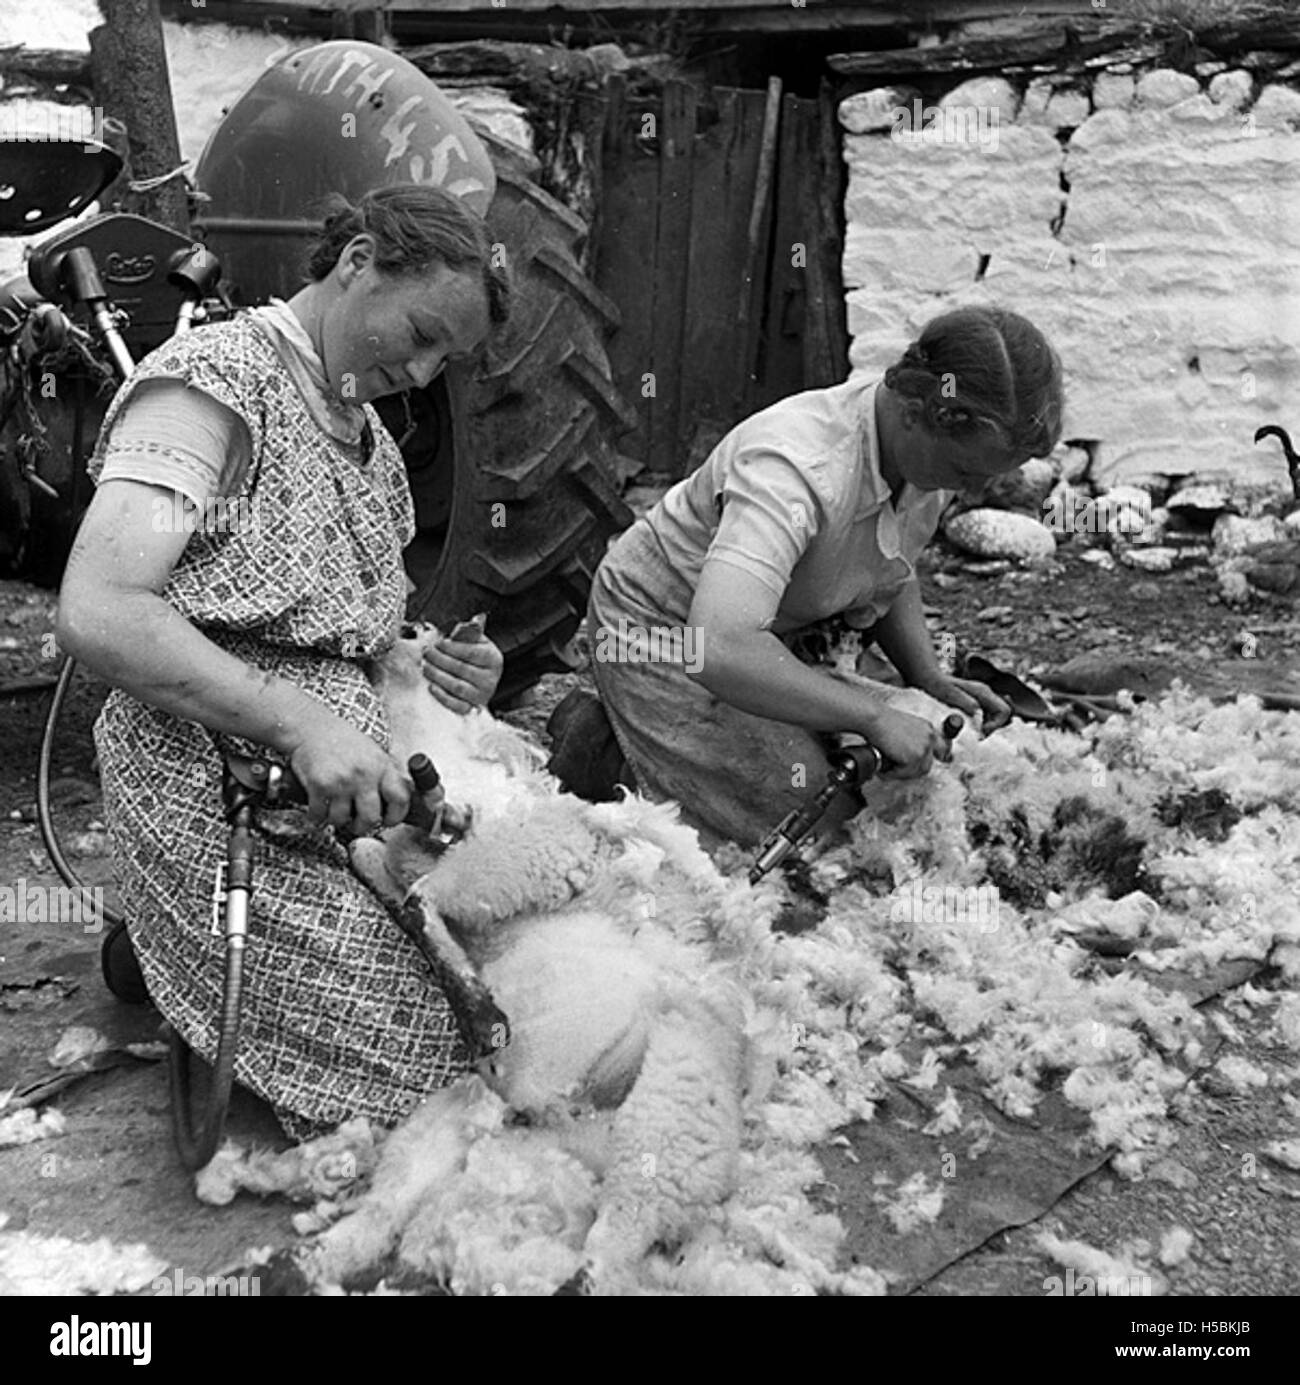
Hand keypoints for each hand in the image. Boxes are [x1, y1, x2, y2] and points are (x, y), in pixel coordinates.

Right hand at [284, 709, 410, 834]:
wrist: (310, 728)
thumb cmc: (341, 740)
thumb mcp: (373, 753)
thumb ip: (384, 775)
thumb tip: (396, 800)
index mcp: (381, 766)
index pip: (400, 798)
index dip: (396, 815)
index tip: (388, 820)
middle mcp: (363, 775)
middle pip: (371, 818)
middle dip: (363, 825)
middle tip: (357, 822)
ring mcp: (341, 781)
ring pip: (342, 820)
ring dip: (337, 819)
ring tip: (336, 808)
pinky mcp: (318, 786)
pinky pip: (319, 815)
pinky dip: (317, 815)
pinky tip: (319, 806)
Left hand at [422, 633, 503, 713]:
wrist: (479, 677)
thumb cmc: (474, 655)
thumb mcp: (475, 641)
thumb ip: (471, 631)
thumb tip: (478, 619)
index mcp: (493, 658)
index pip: (470, 652)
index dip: (451, 647)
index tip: (437, 643)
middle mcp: (490, 678)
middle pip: (461, 669)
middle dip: (439, 659)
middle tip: (426, 653)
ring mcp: (481, 695)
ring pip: (457, 686)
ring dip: (437, 676)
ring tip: (425, 666)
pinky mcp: (472, 708)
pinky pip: (457, 705)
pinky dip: (442, 697)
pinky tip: (431, 687)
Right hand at [863, 708, 951, 779]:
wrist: (874, 718)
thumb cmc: (881, 720)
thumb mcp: (903, 726)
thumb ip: (911, 739)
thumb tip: (906, 755)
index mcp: (927, 729)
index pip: (941, 747)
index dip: (940, 757)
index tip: (939, 762)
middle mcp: (929, 738)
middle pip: (928, 764)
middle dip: (913, 770)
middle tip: (899, 771)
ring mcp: (923, 748)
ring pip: (916, 771)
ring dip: (901, 773)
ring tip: (887, 769)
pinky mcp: (914, 757)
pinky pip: (904, 773)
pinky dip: (892, 774)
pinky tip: (884, 769)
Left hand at [913, 672, 1011, 730]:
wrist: (927, 678)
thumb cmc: (936, 686)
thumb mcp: (949, 695)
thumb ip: (966, 702)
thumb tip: (979, 713)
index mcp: (982, 691)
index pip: (1004, 711)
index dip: (995, 725)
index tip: (979, 732)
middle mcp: (985, 694)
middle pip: (1002, 715)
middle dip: (991, 727)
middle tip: (975, 735)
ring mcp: (981, 698)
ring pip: (994, 717)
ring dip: (985, 727)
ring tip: (969, 731)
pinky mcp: (975, 703)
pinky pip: (984, 718)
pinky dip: (978, 725)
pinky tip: (965, 727)